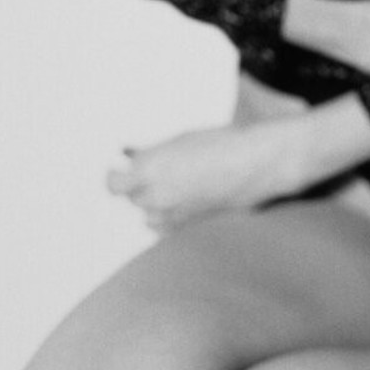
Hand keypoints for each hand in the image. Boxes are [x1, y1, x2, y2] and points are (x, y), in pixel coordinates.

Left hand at [106, 119, 311, 230]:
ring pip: (149, 214)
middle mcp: (155, 196)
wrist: (256, 163)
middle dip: (141, 184)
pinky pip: (167, 226)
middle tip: (159, 169)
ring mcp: (172, 216)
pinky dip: (170, 216)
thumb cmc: (222, 144)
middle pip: (133, 198)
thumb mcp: (180, 140)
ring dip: (155, 201)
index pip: (113, 184)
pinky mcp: (188, 228)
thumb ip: (151, 152)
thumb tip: (129, 155)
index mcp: (148, 169)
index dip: (114, 176)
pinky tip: (186, 199)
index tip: (119, 168)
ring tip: (177, 183)